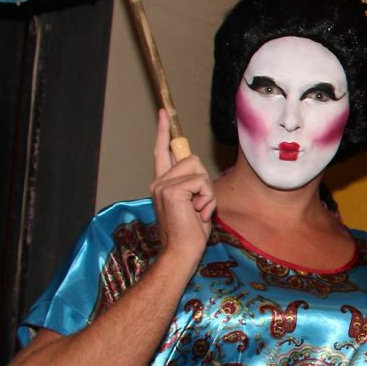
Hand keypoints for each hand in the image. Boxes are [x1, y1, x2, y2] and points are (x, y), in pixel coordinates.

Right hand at [149, 110, 214, 259]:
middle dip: (205, 181)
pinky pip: (202, 183)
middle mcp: (158, 181)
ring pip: (199, 170)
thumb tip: (200, 174)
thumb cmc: (190, 233)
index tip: (163, 113)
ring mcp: (162, 184)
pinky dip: (207, 199)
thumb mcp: (194, 203)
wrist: (182, 252)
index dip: (164, 131)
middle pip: (192, 159)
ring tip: (198, 210)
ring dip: (207, 192)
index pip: (162, 151)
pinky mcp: (172, 190)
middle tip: (200, 206)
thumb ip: (193, 185)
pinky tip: (198, 213)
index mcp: (162, 183)